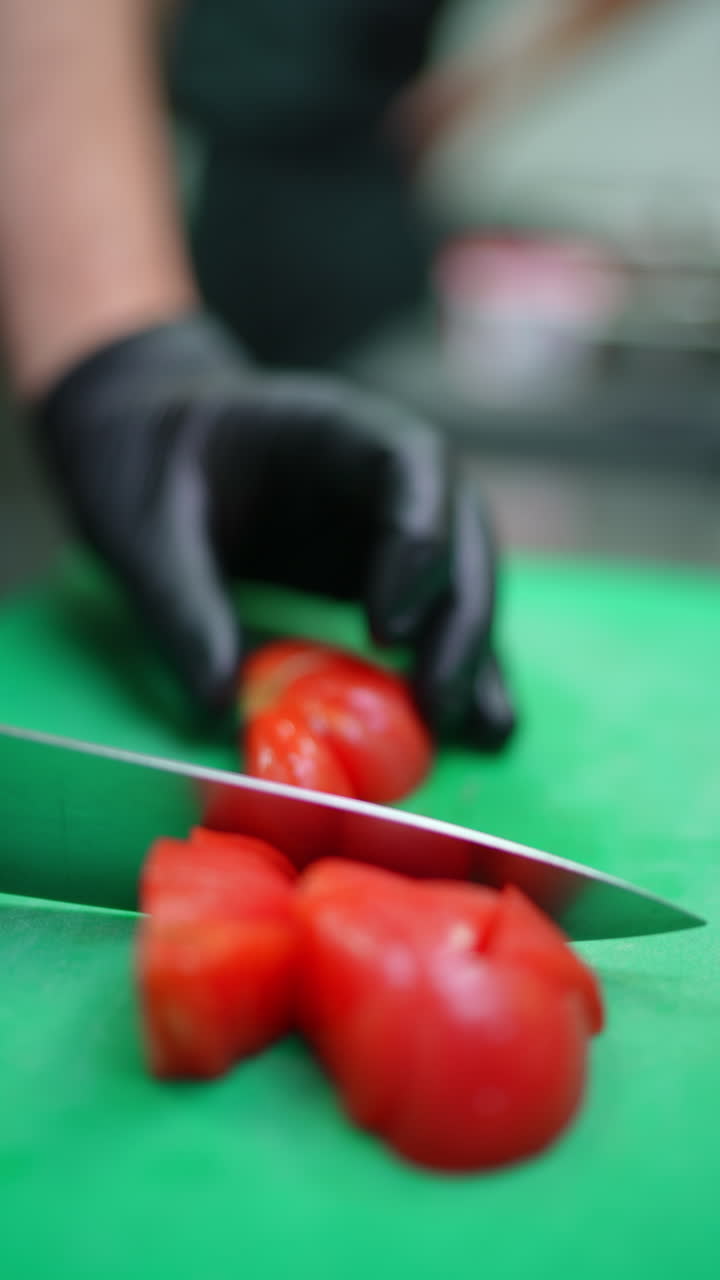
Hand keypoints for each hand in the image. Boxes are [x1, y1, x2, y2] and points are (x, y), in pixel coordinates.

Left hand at [34, 313, 514, 746]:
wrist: (147, 445)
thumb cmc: (145, 461)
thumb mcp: (143, 528)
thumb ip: (182, 604)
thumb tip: (223, 704)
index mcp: (332, 428)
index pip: (412, 464)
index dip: (420, 540)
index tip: (387, 629)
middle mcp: (381, 474)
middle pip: (460, 532)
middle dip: (460, 619)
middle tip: (435, 704)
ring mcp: (388, 524)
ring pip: (463, 578)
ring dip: (470, 652)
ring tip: (468, 730)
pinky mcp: (382, 571)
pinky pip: (435, 616)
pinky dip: (456, 666)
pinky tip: (475, 727)